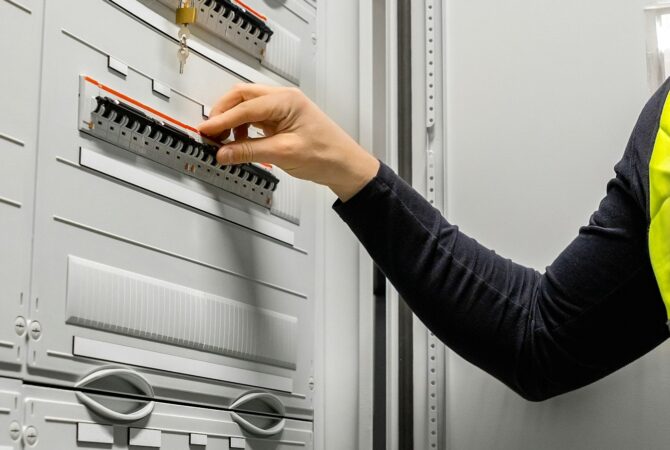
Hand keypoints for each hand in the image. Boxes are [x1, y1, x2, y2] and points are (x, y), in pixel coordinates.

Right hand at [197, 84, 379, 201]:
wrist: (345, 166)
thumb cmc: (326, 155)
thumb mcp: (284, 153)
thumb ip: (249, 152)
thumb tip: (224, 153)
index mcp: (286, 100)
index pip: (245, 106)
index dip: (221, 119)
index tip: (205, 130)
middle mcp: (283, 99)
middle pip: (242, 98)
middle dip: (222, 114)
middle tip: (209, 133)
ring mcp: (282, 109)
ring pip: (246, 108)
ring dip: (231, 122)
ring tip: (223, 142)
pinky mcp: (281, 121)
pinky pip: (254, 120)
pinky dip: (242, 130)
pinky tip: (239, 143)